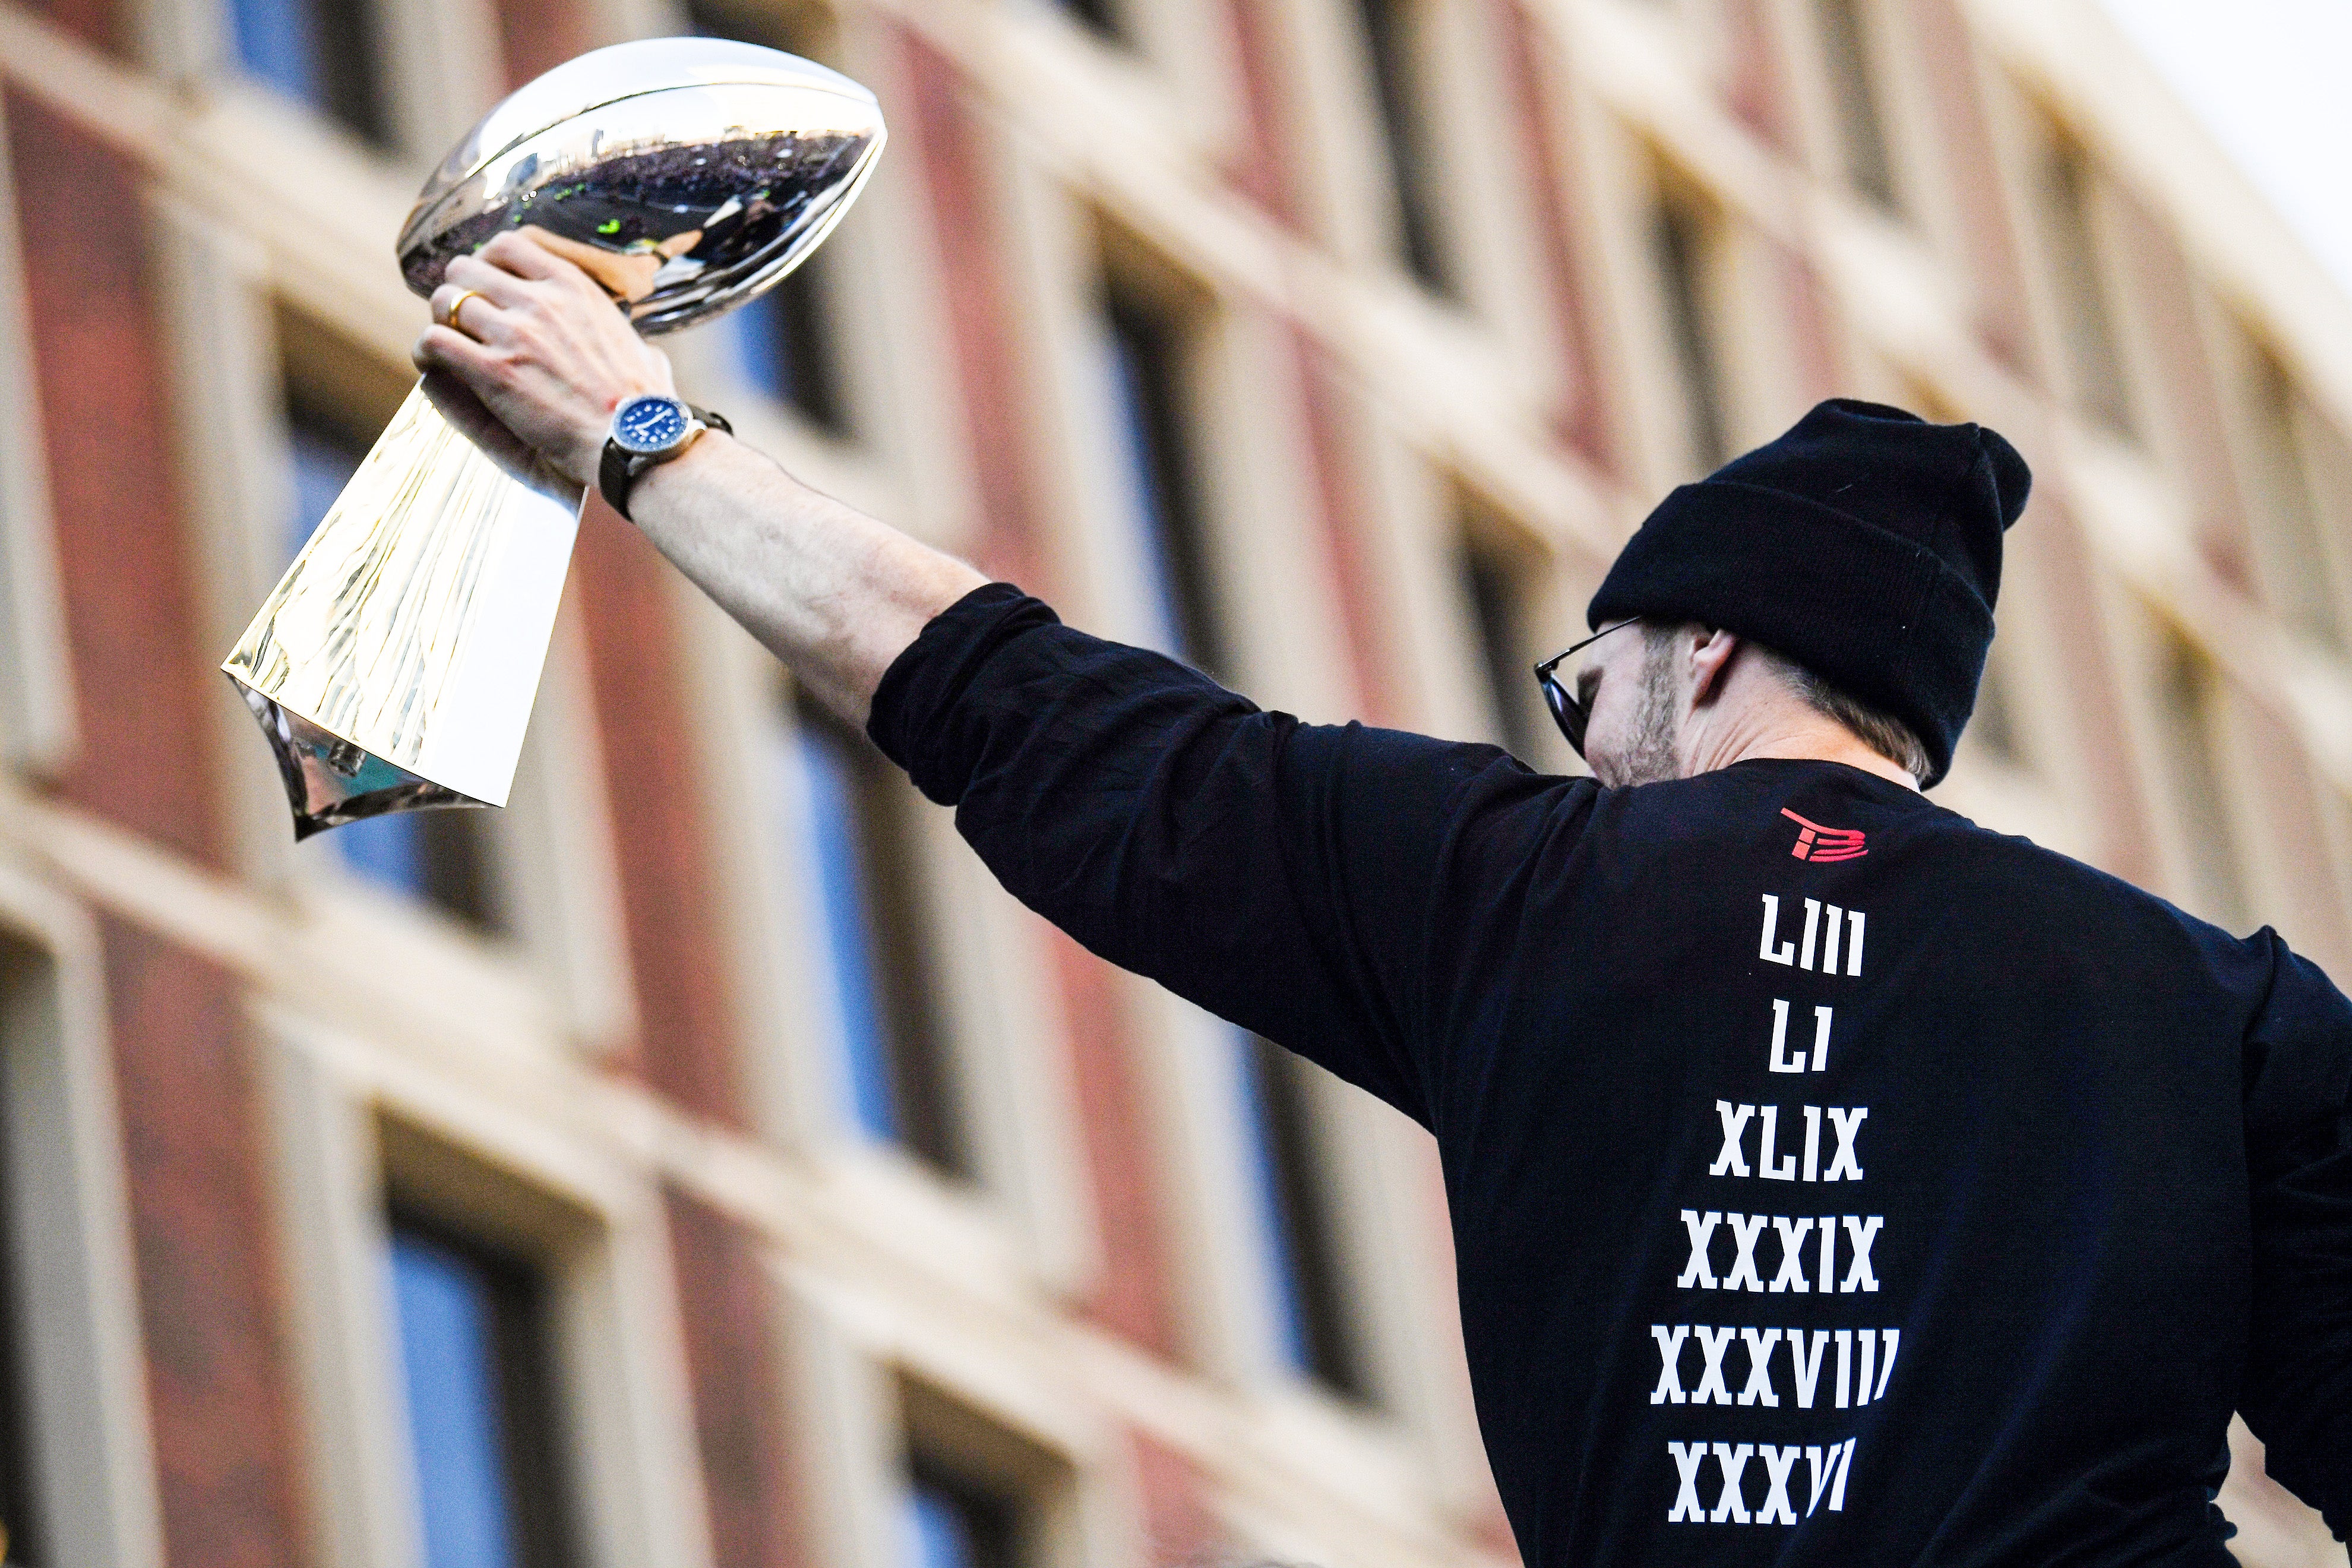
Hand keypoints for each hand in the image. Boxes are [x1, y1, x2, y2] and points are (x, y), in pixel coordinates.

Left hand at [413, 229, 675, 487]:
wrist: (638, 441)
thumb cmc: (647, 408)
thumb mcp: (646, 354)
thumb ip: (630, 342)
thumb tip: (647, 355)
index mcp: (574, 287)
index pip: (508, 245)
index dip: (487, 263)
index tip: (485, 284)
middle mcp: (541, 301)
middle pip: (466, 268)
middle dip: (458, 290)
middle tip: (462, 320)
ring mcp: (516, 334)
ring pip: (445, 300)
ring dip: (440, 321)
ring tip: (446, 345)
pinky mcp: (495, 371)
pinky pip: (435, 340)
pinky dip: (427, 351)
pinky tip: (433, 364)